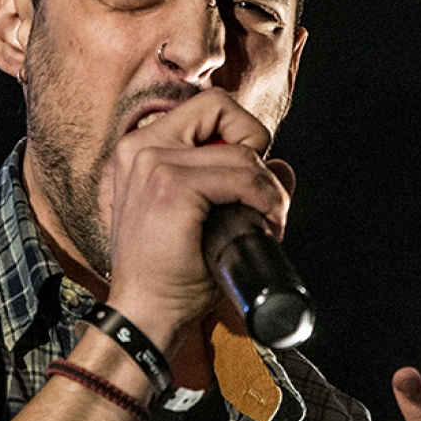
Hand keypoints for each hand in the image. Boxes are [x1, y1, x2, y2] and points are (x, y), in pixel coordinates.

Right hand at [99, 90, 294, 351]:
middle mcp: (139, 147)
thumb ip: (235, 184)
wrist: (144, 315)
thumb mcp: (202, 218)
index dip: (237, 136)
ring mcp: (152, 163)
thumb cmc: (170, 276)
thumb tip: (282, 166)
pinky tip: (264, 225)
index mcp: (139, 149)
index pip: (204, 108)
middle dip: (253, 142)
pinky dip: (266, 199)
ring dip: (267, 187)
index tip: (243, 182)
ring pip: (240, 149)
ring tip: (265, 220)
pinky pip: (243, 174)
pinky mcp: (171, 186)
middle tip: (257, 190)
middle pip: (219, 105)